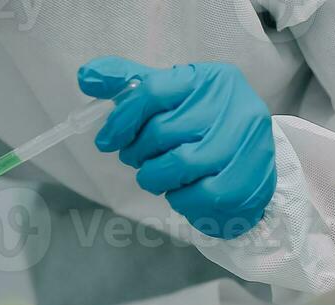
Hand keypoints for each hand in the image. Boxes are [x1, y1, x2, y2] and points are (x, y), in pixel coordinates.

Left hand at [79, 57, 275, 240]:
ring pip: (174, 166)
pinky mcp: (243, 180)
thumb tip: (86, 75)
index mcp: (210, 79)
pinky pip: (192, 196)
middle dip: (138, 153)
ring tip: (160, 174)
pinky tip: (185, 188)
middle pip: (160, 132)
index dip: (121, 120)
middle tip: (140, 158)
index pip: (152, 91)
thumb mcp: (168, 97)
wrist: (248, 164)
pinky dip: (178, 198)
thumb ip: (129, 84)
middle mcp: (231, 105)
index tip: (107, 140)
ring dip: (154, 177)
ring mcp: (242, 143)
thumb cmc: (199, 128)